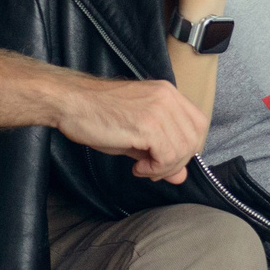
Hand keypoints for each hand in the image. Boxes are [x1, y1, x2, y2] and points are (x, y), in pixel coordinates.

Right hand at [51, 73, 206, 182]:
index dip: (188, 148)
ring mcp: (159, 109)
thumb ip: (162, 152)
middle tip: (152, 170)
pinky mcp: (148, 124)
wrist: (70, 102)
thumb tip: (181, 176)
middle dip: (177, 162)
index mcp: (168, 93)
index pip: (199, 124)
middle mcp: (168, 97)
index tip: (166, 160)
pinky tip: (137, 168)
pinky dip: (156, 169)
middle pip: (195, 139)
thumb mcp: (136, 134)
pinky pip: (167, 156)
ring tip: (142, 169)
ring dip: (164, 168)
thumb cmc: (97, 114)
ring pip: (183, 150)